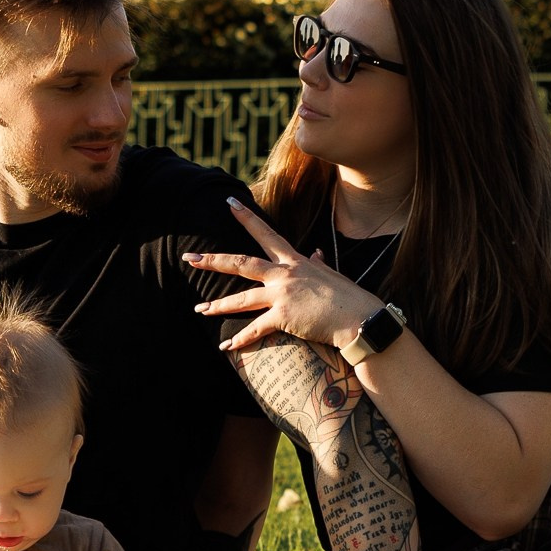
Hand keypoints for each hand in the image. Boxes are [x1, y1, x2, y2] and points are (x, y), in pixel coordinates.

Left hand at [187, 198, 383, 353]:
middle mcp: (285, 274)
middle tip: (190, 257)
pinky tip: (226, 346)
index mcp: (296, 261)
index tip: (228, 203)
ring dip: (218, 305)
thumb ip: (318, 263)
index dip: (246, 217)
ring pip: (242, 299)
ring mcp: (283, 295)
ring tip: (200, 310)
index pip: (266, 234)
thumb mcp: (332, 274)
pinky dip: (240, 339)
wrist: (360, 319)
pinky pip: (255, 329)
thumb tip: (315, 252)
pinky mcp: (284, 317)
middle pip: (242, 263)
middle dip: (213, 260)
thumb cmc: (349, 298)